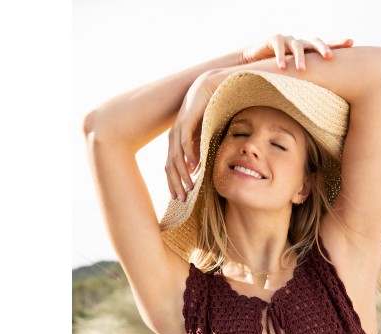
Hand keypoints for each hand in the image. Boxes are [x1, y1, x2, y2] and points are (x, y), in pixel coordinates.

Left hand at [165, 73, 216, 201]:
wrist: (210, 85)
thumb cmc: (208, 111)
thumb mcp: (203, 136)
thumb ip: (198, 151)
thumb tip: (196, 168)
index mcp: (177, 141)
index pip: (170, 167)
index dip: (173, 183)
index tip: (179, 198)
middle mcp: (174, 136)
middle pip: (170, 165)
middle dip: (176, 184)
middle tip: (182, 200)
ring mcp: (178, 128)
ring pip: (176, 156)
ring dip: (182, 173)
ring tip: (190, 187)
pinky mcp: (186, 119)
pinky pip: (185, 140)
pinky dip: (188, 154)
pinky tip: (194, 166)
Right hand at [241, 34, 353, 70]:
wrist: (258, 59)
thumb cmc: (281, 72)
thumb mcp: (298, 76)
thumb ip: (310, 80)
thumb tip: (327, 101)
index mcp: (309, 50)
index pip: (325, 45)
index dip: (338, 43)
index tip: (351, 42)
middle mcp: (301, 43)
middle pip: (315, 41)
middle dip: (323, 48)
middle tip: (329, 57)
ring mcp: (288, 40)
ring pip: (297, 46)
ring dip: (300, 58)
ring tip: (302, 70)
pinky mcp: (274, 39)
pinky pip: (278, 47)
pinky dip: (280, 57)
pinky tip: (282, 67)